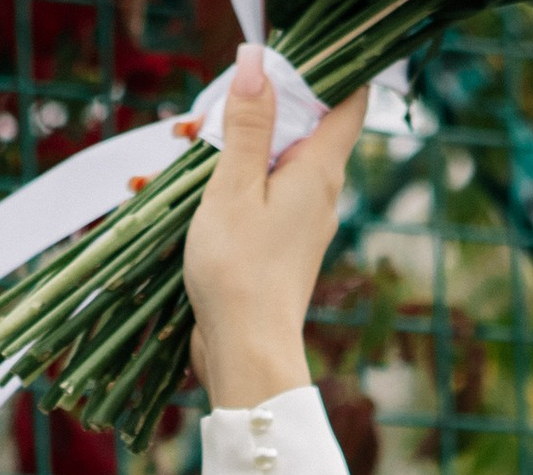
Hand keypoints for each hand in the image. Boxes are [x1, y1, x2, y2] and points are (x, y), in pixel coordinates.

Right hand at [184, 47, 368, 411]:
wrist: (246, 354)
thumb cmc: (241, 273)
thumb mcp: (235, 187)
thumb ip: (248, 125)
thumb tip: (258, 62)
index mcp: (321, 170)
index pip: (348, 99)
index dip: (326, 69)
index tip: (286, 61)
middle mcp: (322, 194)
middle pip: (304, 128)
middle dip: (259, 110)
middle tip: (209, 116)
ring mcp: (304, 224)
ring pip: (277, 165)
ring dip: (234, 152)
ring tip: (184, 155)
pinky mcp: (282, 249)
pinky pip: (263, 200)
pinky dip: (231, 188)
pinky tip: (188, 195)